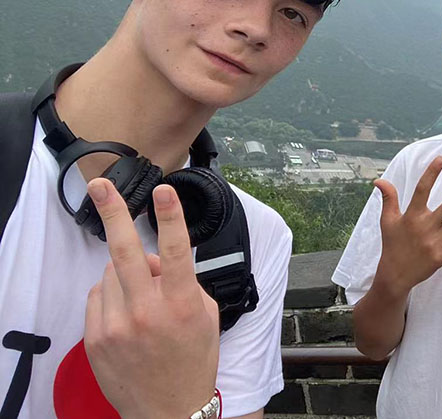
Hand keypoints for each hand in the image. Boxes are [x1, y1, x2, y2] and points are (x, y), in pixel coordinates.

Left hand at [84, 178, 219, 418]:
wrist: (168, 408)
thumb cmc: (193, 359)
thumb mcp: (205, 315)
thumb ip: (184, 282)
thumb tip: (158, 262)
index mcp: (181, 304)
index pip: (176, 251)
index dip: (170, 216)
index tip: (163, 191)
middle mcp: (146, 312)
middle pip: (124, 251)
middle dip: (113, 212)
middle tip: (100, 185)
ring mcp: (117, 326)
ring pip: (111, 274)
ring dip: (125, 274)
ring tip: (142, 297)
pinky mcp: (95, 339)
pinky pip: (98, 297)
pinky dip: (111, 296)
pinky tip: (127, 314)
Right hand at [374, 156, 441, 296]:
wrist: (396, 276)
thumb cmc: (393, 244)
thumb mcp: (387, 221)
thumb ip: (388, 199)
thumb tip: (378, 180)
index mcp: (411, 216)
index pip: (422, 189)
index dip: (431, 173)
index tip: (441, 158)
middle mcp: (424, 227)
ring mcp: (434, 242)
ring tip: (437, 232)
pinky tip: (438, 246)